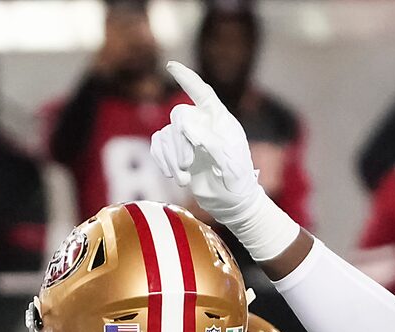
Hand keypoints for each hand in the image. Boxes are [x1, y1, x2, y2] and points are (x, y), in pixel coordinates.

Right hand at [150, 61, 301, 262]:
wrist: (231, 202)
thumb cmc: (237, 180)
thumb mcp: (229, 161)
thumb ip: (210, 141)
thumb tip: (187, 128)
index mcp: (220, 119)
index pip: (202, 93)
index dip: (186, 78)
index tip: (171, 65)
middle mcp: (202, 124)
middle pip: (179, 117)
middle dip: (179, 142)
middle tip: (186, 165)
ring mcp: (188, 138)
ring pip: (166, 134)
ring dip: (171, 158)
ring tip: (183, 179)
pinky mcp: (177, 153)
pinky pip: (158, 146)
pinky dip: (162, 160)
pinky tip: (173, 176)